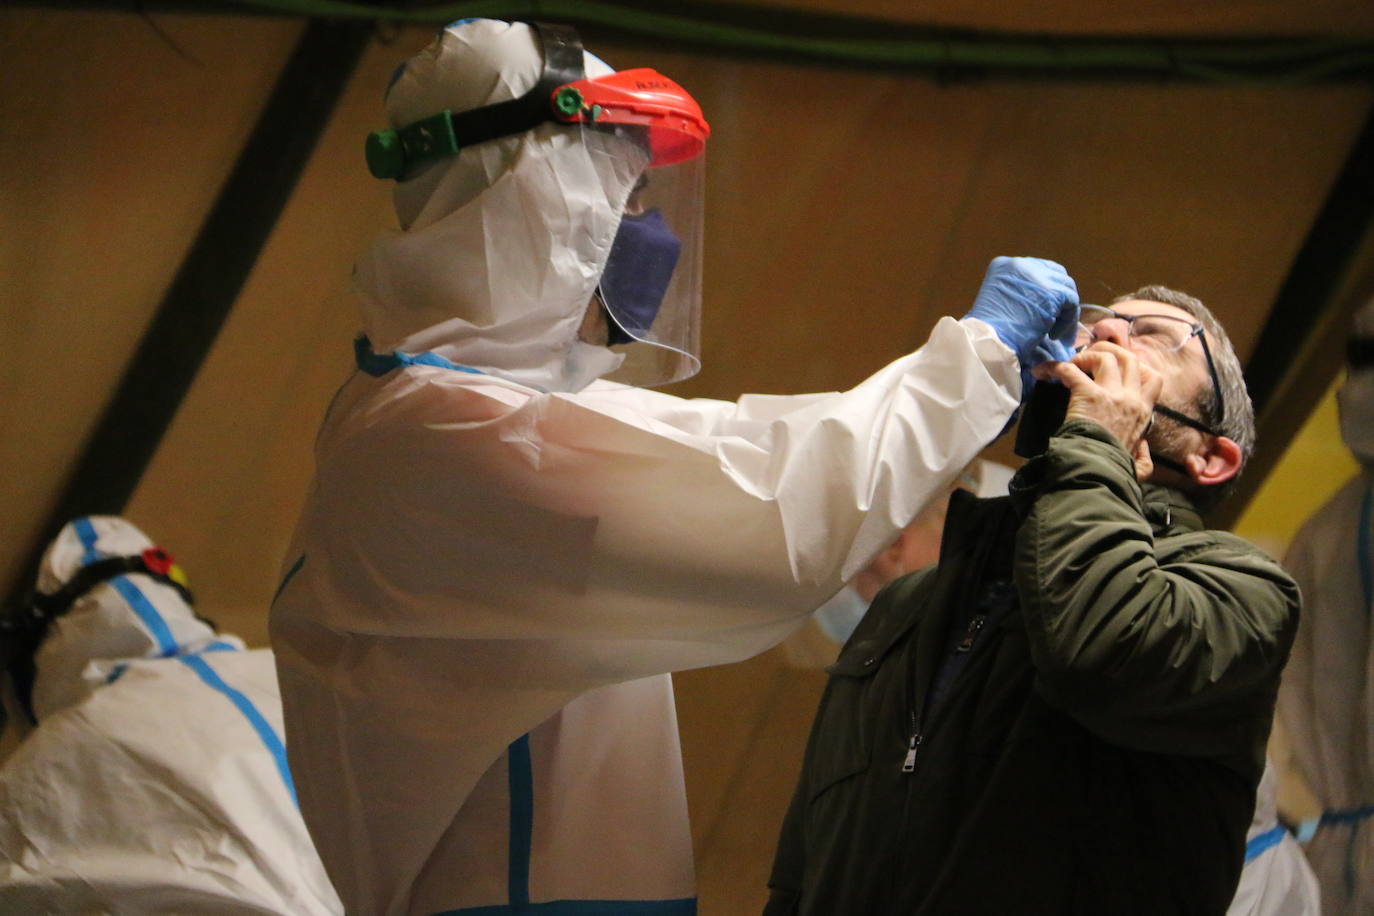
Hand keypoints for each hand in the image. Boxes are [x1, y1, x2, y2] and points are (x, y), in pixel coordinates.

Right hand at [962, 257, 1079, 395]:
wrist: (988, 342)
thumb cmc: (988, 331)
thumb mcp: (999, 301)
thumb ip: (1018, 292)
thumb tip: (1041, 298)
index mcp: (1004, 265)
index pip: (1036, 269)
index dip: (1045, 289)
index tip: (1046, 309)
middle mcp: (1020, 264)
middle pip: (1054, 273)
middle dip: (1059, 296)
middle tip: (1056, 319)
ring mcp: (1038, 276)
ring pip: (1066, 288)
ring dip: (1065, 311)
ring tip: (1056, 332)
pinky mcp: (1053, 292)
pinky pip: (1071, 303)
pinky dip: (1068, 321)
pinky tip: (1056, 336)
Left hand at [1032, 341, 1163, 478]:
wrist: (1097, 472)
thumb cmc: (1115, 470)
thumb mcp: (1140, 467)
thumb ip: (1144, 457)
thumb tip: (1143, 447)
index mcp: (1143, 413)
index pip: (1153, 379)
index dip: (1136, 367)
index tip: (1119, 369)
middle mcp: (1130, 398)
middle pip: (1129, 359)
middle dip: (1111, 351)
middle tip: (1091, 357)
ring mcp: (1110, 394)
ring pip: (1105, 358)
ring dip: (1086, 356)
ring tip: (1072, 364)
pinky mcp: (1087, 394)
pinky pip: (1069, 370)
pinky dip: (1053, 367)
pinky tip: (1041, 371)